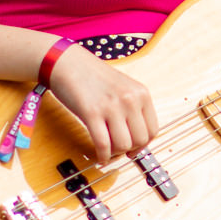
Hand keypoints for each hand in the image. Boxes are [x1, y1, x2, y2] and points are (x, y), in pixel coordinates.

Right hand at [43, 44, 157, 162]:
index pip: (152, 130)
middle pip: (140, 140)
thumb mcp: (123, 87)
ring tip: (107, 149)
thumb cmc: (92, 76)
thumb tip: (137, 139)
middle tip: (118, 149)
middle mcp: (130, 99)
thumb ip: (133, 108)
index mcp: (141, 93)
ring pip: (123, 145)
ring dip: (115, 153)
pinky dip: (102, 156)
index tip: (134, 148)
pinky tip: (100, 156)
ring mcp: (111, 106)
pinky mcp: (92, 113)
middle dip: (129, 149)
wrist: (67, 62)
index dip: (143, 145)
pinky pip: (103, 145)